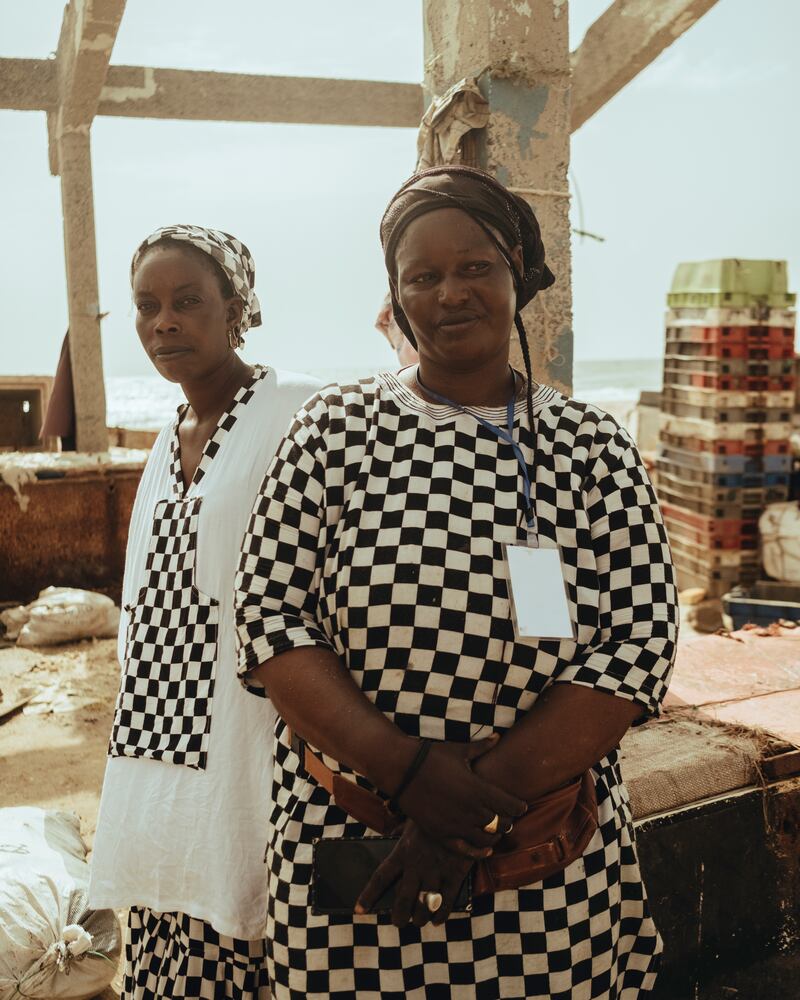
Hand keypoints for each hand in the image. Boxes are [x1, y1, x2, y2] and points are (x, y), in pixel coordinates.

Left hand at [355, 821, 473, 927]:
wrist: (463, 809)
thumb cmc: (434, 814)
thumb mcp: (411, 819)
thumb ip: (399, 831)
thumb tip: (388, 835)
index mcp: (402, 852)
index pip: (380, 878)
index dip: (368, 896)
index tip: (359, 910)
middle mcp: (417, 865)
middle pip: (402, 900)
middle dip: (399, 916)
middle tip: (398, 923)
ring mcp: (436, 871)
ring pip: (424, 905)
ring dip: (420, 918)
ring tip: (418, 922)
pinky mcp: (455, 874)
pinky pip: (446, 902)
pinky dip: (441, 915)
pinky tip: (436, 920)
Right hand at [395, 736, 525, 853]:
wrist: (402, 769)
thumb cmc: (432, 756)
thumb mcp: (460, 750)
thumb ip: (482, 747)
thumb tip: (498, 736)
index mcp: (478, 789)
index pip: (510, 805)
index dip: (518, 807)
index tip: (521, 807)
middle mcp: (471, 810)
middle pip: (501, 823)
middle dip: (507, 821)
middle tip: (508, 818)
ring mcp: (456, 824)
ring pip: (486, 839)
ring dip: (494, 836)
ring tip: (496, 831)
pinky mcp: (441, 833)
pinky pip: (465, 851)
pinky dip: (478, 853)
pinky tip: (486, 851)